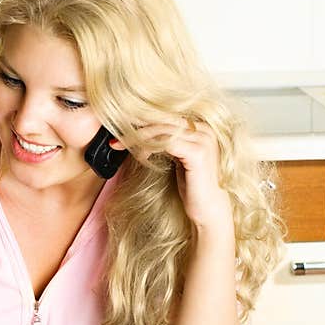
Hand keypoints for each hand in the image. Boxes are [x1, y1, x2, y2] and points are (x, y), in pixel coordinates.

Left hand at [111, 118, 232, 231]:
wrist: (208, 208)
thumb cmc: (192, 186)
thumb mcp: (177, 158)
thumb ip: (167, 143)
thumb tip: (142, 133)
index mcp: (201, 127)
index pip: (167, 117)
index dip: (143, 122)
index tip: (121, 129)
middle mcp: (205, 129)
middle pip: (164, 120)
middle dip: (136, 129)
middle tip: (116, 139)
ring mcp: (203, 140)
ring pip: (162, 130)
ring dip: (138, 139)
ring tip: (122, 147)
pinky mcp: (198, 153)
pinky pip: (167, 143)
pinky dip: (149, 148)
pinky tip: (141, 157)